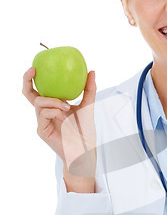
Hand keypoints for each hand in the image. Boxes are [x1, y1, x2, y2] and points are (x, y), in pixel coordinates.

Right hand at [22, 67, 96, 186]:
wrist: (85, 149)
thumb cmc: (85, 130)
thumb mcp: (88, 106)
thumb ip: (89, 89)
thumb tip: (91, 71)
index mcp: (53, 105)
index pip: (39, 89)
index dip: (33, 78)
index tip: (36, 66)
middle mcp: (45, 112)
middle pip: (28, 94)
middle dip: (27, 80)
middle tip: (33, 70)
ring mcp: (42, 121)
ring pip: (38, 102)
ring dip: (53, 100)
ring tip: (67, 105)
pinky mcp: (42, 130)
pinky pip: (44, 114)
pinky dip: (54, 111)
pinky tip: (64, 115)